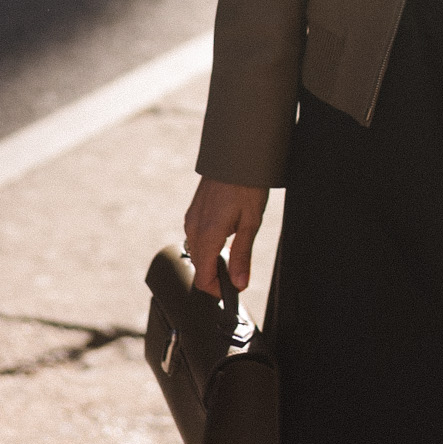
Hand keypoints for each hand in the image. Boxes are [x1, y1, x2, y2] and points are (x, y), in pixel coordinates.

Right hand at [183, 178, 268, 298]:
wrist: (236, 154)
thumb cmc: (246, 184)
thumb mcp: (251, 222)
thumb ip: (242, 255)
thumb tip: (239, 283)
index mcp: (207, 234)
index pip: (203, 278)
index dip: (217, 289)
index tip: (233, 289)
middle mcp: (194, 228)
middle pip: (199, 266)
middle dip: (217, 275)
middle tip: (239, 270)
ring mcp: (191, 218)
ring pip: (198, 252)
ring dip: (213, 258)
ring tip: (236, 248)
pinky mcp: (193, 211)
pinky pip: (197, 236)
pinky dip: (209, 244)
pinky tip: (227, 233)